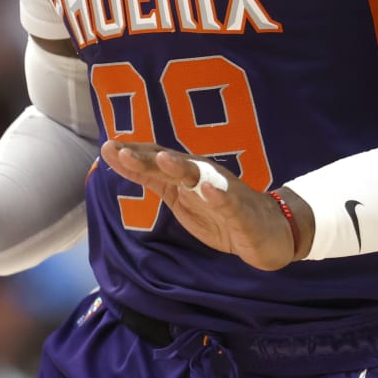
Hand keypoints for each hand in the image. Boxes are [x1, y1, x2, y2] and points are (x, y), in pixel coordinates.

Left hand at [99, 141, 311, 270]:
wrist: (270, 230)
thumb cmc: (219, 212)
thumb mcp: (178, 197)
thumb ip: (150, 178)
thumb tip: (116, 158)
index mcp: (185, 175)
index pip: (155, 161)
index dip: (133, 155)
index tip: (107, 147)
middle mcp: (202, 176)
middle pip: (171, 164)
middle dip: (147, 157)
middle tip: (121, 151)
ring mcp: (222, 192)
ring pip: (199, 177)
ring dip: (181, 167)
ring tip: (162, 160)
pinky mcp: (241, 213)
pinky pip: (229, 203)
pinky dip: (219, 196)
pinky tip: (208, 189)